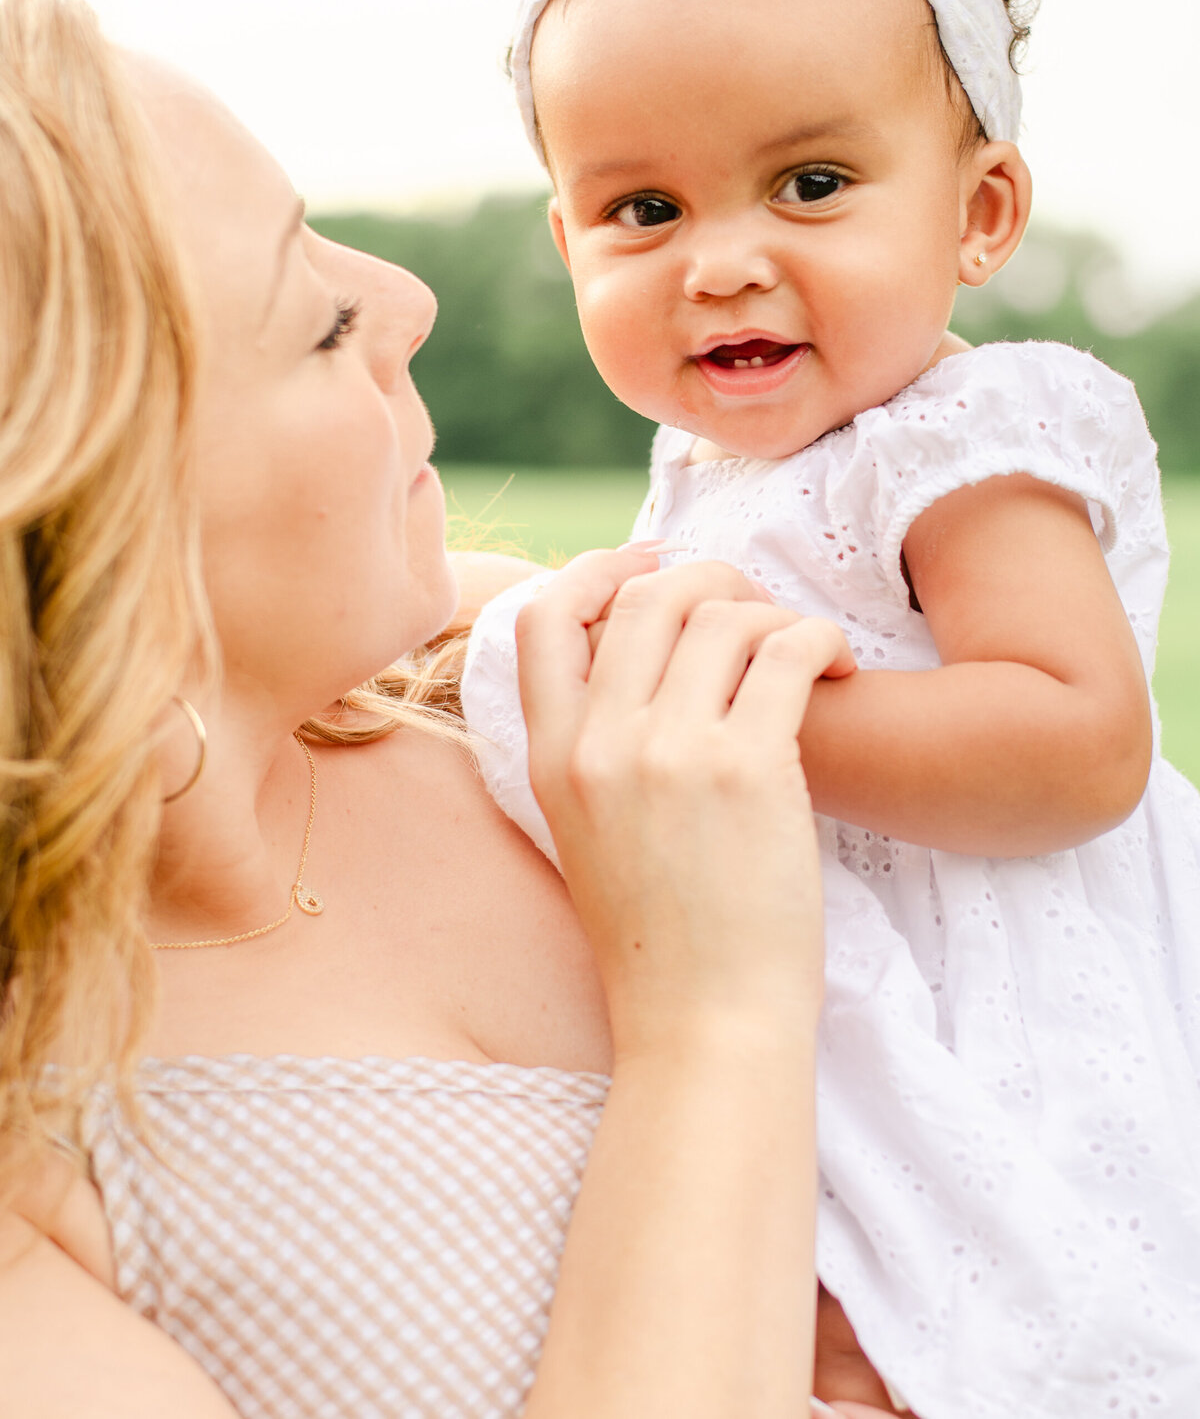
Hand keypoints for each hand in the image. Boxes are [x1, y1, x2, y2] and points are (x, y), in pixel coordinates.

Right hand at [516, 549, 855, 1058]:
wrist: (707, 1027)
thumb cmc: (663, 943)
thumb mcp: (588, 836)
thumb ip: (597, 750)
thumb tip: (645, 663)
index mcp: (552, 759)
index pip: (541, 616)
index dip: (597, 571)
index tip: (649, 568)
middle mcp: (600, 744)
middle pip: (644, 596)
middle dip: (706, 579)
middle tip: (750, 605)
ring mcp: (670, 752)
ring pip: (720, 613)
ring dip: (771, 612)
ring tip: (802, 650)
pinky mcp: (749, 768)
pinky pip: (787, 650)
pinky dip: (820, 640)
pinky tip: (836, 669)